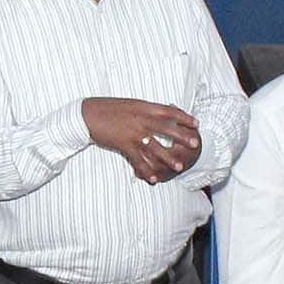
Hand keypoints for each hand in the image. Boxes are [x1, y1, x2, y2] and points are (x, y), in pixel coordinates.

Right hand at [81, 97, 201, 184]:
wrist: (87, 115)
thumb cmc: (107, 108)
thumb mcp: (129, 105)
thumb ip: (144, 110)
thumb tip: (157, 113)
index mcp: (143, 107)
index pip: (169, 111)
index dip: (184, 117)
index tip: (196, 123)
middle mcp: (141, 119)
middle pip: (166, 129)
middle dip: (182, 137)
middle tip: (194, 144)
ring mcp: (133, 132)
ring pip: (155, 147)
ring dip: (168, 158)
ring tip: (179, 167)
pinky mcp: (123, 144)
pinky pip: (138, 160)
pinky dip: (145, 170)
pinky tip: (153, 179)